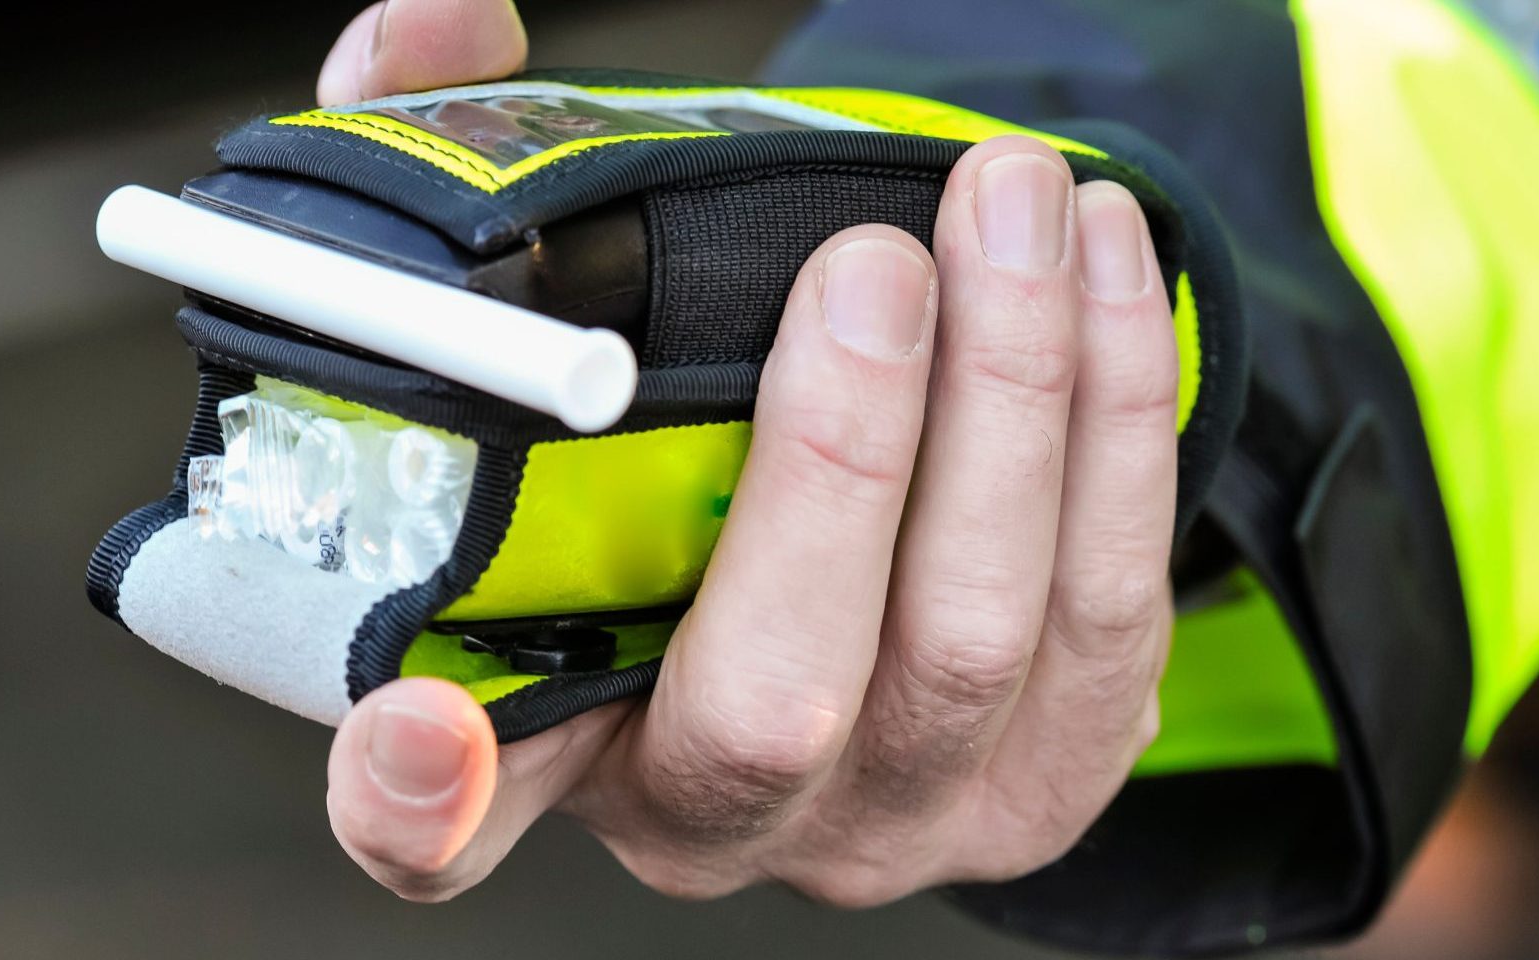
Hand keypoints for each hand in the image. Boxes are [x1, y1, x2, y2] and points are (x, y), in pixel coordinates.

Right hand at [317, 1, 1177, 905]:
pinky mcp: (1048, 773)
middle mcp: (718, 814)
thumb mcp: (550, 330)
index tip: (424, 725)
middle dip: (845, 459)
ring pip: (981, 639)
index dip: (417, 799)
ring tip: (1017, 208)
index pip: (440, 825)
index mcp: (547, 739)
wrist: (850, 526)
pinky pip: (1114, 610)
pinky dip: (1121, 423)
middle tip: (874, 265)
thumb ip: (464, 184)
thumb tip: (438, 36)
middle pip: (782, 696)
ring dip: (1021, 399)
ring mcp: (896, 812)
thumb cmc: (673, 439)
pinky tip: (1105, 275)